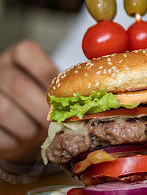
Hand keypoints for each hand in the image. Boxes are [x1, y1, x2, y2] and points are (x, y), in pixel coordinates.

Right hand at [0, 40, 57, 164]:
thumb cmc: (39, 101)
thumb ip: (64, 81)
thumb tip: (91, 86)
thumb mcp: (49, 85)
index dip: (46, 73)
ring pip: (5, 111)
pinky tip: (22, 139)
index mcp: (15, 56)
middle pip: (18, 85)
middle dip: (41, 109)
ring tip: (38, 132)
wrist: (18, 127)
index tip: (61, 93)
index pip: (26, 52)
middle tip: (56, 122)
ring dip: (28, 128)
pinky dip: (15, 142)